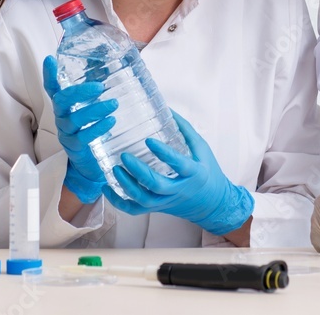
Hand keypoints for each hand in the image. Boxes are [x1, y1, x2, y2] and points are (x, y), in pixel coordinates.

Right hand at [42, 55, 116, 203]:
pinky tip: (111, 121)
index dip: (50, 75)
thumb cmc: (91, 129)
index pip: (53, 88)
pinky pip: (84, 137)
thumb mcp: (91, 109)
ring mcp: (67, 133)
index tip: (50, 59)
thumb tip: (111, 67)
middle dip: (79, 91)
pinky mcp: (75, 148)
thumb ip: (96, 93)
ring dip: (95, 110)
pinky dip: (98, 128)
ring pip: (74, 119)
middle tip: (100, 86)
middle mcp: (62, 117)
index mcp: (65, 105)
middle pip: (62, 101)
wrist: (89, 163)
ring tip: (113, 104)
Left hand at [103, 110, 254, 236]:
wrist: (212, 202)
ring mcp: (166, 201)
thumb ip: (184, 129)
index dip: (164, 153)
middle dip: (138, 171)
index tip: (149, 141)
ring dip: (127, 186)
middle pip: (156, 185)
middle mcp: (179, 189)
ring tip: (115, 170)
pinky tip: (107, 188)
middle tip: (124, 156)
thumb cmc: (207, 170)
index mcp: (194, 173)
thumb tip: (167, 108)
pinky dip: (118, 202)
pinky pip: (135, 210)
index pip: (179, 164)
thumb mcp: (201, 148)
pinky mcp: (157, 208)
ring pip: (143, 200)